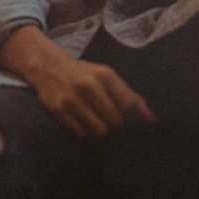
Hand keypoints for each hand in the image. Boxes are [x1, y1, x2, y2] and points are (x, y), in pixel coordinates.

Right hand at [32, 54, 156, 138]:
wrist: (47, 66)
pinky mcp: (57, 110)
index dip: (134, 117)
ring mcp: (71, 99)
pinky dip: (84, 132)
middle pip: (116, 120)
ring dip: (100, 130)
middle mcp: (88, 85)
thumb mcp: (106, 76)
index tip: (133, 121)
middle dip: (117, 125)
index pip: (129, 104)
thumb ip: (129, 96)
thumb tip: (152, 118)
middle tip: (112, 122)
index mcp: (104, 74)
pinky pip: (80, 133)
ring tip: (96, 121)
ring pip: (99, 130)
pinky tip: (82, 122)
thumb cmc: (83, 73)